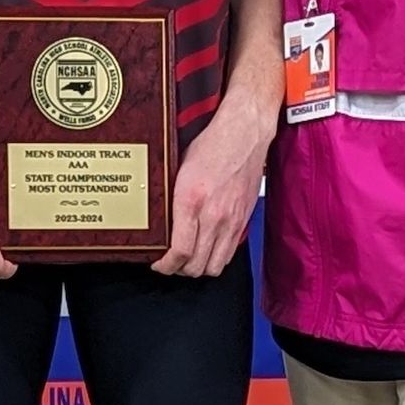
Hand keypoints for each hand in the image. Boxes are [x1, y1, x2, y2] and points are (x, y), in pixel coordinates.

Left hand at [151, 101, 268, 277]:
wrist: (244, 133)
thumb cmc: (212, 144)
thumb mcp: (180, 168)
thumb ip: (173, 199)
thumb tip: (161, 222)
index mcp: (191, 200)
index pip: (179, 251)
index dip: (166, 266)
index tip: (159, 264)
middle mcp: (213, 215)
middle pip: (196, 266)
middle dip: (180, 270)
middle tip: (171, 264)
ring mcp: (231, 220)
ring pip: (215, 265)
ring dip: (200, 268)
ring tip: (190, 260)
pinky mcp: (244, 219)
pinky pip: (231, 252)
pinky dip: (218, 257)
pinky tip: (209, 248)